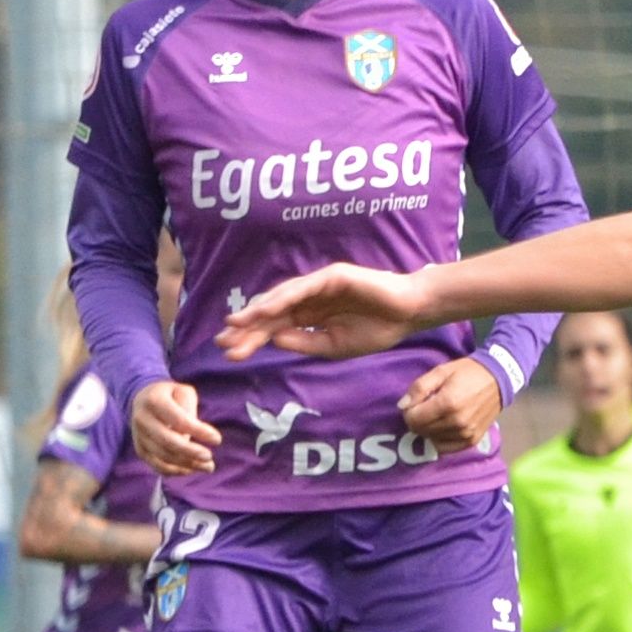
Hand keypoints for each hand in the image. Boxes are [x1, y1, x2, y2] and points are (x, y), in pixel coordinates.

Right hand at [130, 379, 217, 476]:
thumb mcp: (183, 392)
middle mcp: (142, 419)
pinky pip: (157, 465)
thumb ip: (189, 410)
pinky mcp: (140, 449)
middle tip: (209, 456)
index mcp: (154, 401)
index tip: (217, 439)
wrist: (143, 400)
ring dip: (187, 464)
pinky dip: (175, 471)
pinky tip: (191, 469)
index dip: (199, 432)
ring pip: (163, 456)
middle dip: (191, 452)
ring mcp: (139, 436)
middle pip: (168, 441)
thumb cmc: (170, 395)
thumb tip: (195, 435)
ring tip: (208, 466)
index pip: (179, 421)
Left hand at [218, 263, 442, 363]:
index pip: (274, 328)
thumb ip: (304, 343)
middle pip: (271, 314)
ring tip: (236, 324)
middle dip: (247, 327)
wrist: (409, 314)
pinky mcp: (331, 276)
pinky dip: (282, 298)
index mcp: (310, 317)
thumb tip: (273, 341)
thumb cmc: (377, 330)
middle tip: (222, 342)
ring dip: (257, 311)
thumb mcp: (334, 347)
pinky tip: (266, 310)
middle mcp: (309, 299)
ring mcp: (319, 285)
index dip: (252, 340)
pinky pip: (302, 288)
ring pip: (280, 298)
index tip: (231, 354)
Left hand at [397, 351, 505, 448]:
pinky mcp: (472, 441)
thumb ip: (419, 388)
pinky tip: (442, 427)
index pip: (414, 419)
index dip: (409, 411)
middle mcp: (457, 422)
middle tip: (425, 408)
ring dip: (428, 429)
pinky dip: (439, 439)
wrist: (498, 379)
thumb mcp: (440, 371)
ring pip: (431, 439)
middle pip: (421, 431)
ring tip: (436, 415)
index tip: (416, 402)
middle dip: (417, 420)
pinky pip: (445, 448)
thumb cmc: (467, 372)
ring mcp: (466, 434)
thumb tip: (402, 406)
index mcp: (447, 403)